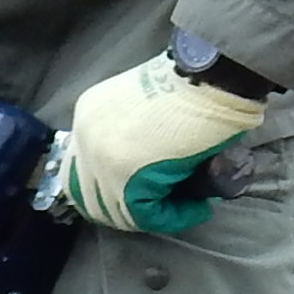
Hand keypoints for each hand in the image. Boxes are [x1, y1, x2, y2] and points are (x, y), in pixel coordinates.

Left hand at [62, 58, 266, 233]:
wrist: (210, 76)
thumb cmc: (193, 86)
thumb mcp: (148, 106)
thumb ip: (133, 134)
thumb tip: (147, 169)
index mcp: (88, 114)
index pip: (83, 168)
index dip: (111, 189)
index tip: (150, 193)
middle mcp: (85, 136)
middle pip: (88, 194)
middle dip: (124, 210)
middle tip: (162, 209)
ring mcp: (100, 158)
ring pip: (115, 210)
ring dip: (152, 215)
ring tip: (186, 207)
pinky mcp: (123, 177)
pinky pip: (143, 215)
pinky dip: (173, 217)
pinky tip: (197, 208)